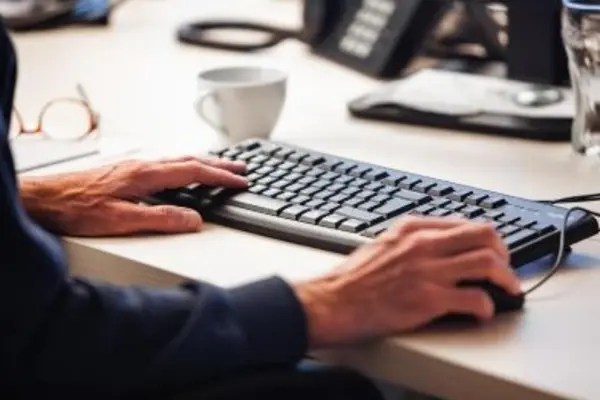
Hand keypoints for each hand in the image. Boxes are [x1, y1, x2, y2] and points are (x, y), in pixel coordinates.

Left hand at [19, 156, 246, 235]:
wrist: (43, 199)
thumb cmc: (75, 208)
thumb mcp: (120, 220)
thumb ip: (160, 219)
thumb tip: (194, 220)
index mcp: (145, 175)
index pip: (193, 171)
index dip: (220, 176)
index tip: (240, 181)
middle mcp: (142, 165)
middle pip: (189, 159)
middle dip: (219, 164)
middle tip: (241, 168)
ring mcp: (134, 166)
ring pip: (178, 159)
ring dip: (203, 162)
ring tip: (221, 166)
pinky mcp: (126, 171)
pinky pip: (166, 163)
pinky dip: (185, 165)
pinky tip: (183, 172)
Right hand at [294, 216, 520, 347]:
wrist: (332, 302)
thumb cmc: (351, 279)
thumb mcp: (380, 244)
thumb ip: (409, 241)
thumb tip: (436, 247)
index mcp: (411, 228)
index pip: (464, 223)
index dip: (486, 238)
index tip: (492, 250)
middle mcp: (423, 244)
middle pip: (484, 235)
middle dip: (504, 252)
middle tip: (506, 268)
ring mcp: (427, 271)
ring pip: (488, 263)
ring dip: (506, 278)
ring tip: (508, 289)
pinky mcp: (429, 299)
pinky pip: (475, 298)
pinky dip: (488, 307)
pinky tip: (484, 312)